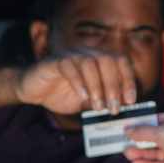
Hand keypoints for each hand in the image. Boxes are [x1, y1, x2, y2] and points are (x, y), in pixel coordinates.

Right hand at [14, 45, 136, 115]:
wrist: (32, 90)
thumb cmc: (61, 94)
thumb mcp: (86, 102)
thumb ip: (101, 102)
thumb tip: (119, 109)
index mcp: (99, 60)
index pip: (122, 62)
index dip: (129, 80)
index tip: (131, 100)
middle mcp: (88, 52)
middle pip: (109, 60)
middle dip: (114, 86)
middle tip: (114, 108)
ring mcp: (71, 54)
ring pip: (90, 63)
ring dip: (97, 87)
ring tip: (98, 107)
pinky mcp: (54, 60)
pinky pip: (69, 65)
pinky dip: (78, 82)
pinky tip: (82, 97)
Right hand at [123, 113, 163, 162]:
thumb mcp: (161, 131)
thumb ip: (143, 132)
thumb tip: (129, 130)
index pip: (156, 122)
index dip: (142, 125)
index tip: (127, 127)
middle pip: (153, 140)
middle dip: (138, 142)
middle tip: (122, 143)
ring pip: (154, 155)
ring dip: (140, 154)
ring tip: (127, 153)